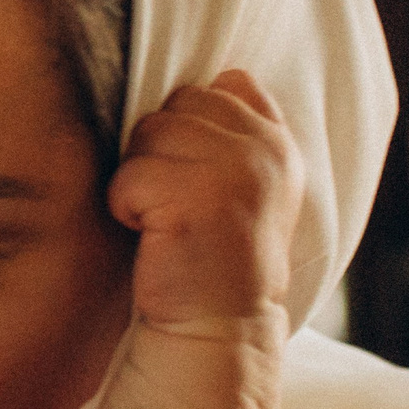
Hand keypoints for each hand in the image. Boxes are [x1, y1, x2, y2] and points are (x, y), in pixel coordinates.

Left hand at [104, 68, 301, 408]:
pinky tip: (153, 241)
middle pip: (174, 107)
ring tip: (165, 228)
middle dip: (158, 156)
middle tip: (175, 216)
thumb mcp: (238, 187)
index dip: (186, 134)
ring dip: (140, 182)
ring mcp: (238, 170)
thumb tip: (225, 71)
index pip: (217, 87)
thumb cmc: (207, 263)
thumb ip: (235, 129)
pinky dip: (126, 208)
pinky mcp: (198, 196)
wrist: (212, 336)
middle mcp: (269, 150)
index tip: (193, 192)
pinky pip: (130, 175)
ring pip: (148, 136)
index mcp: (282, 143)